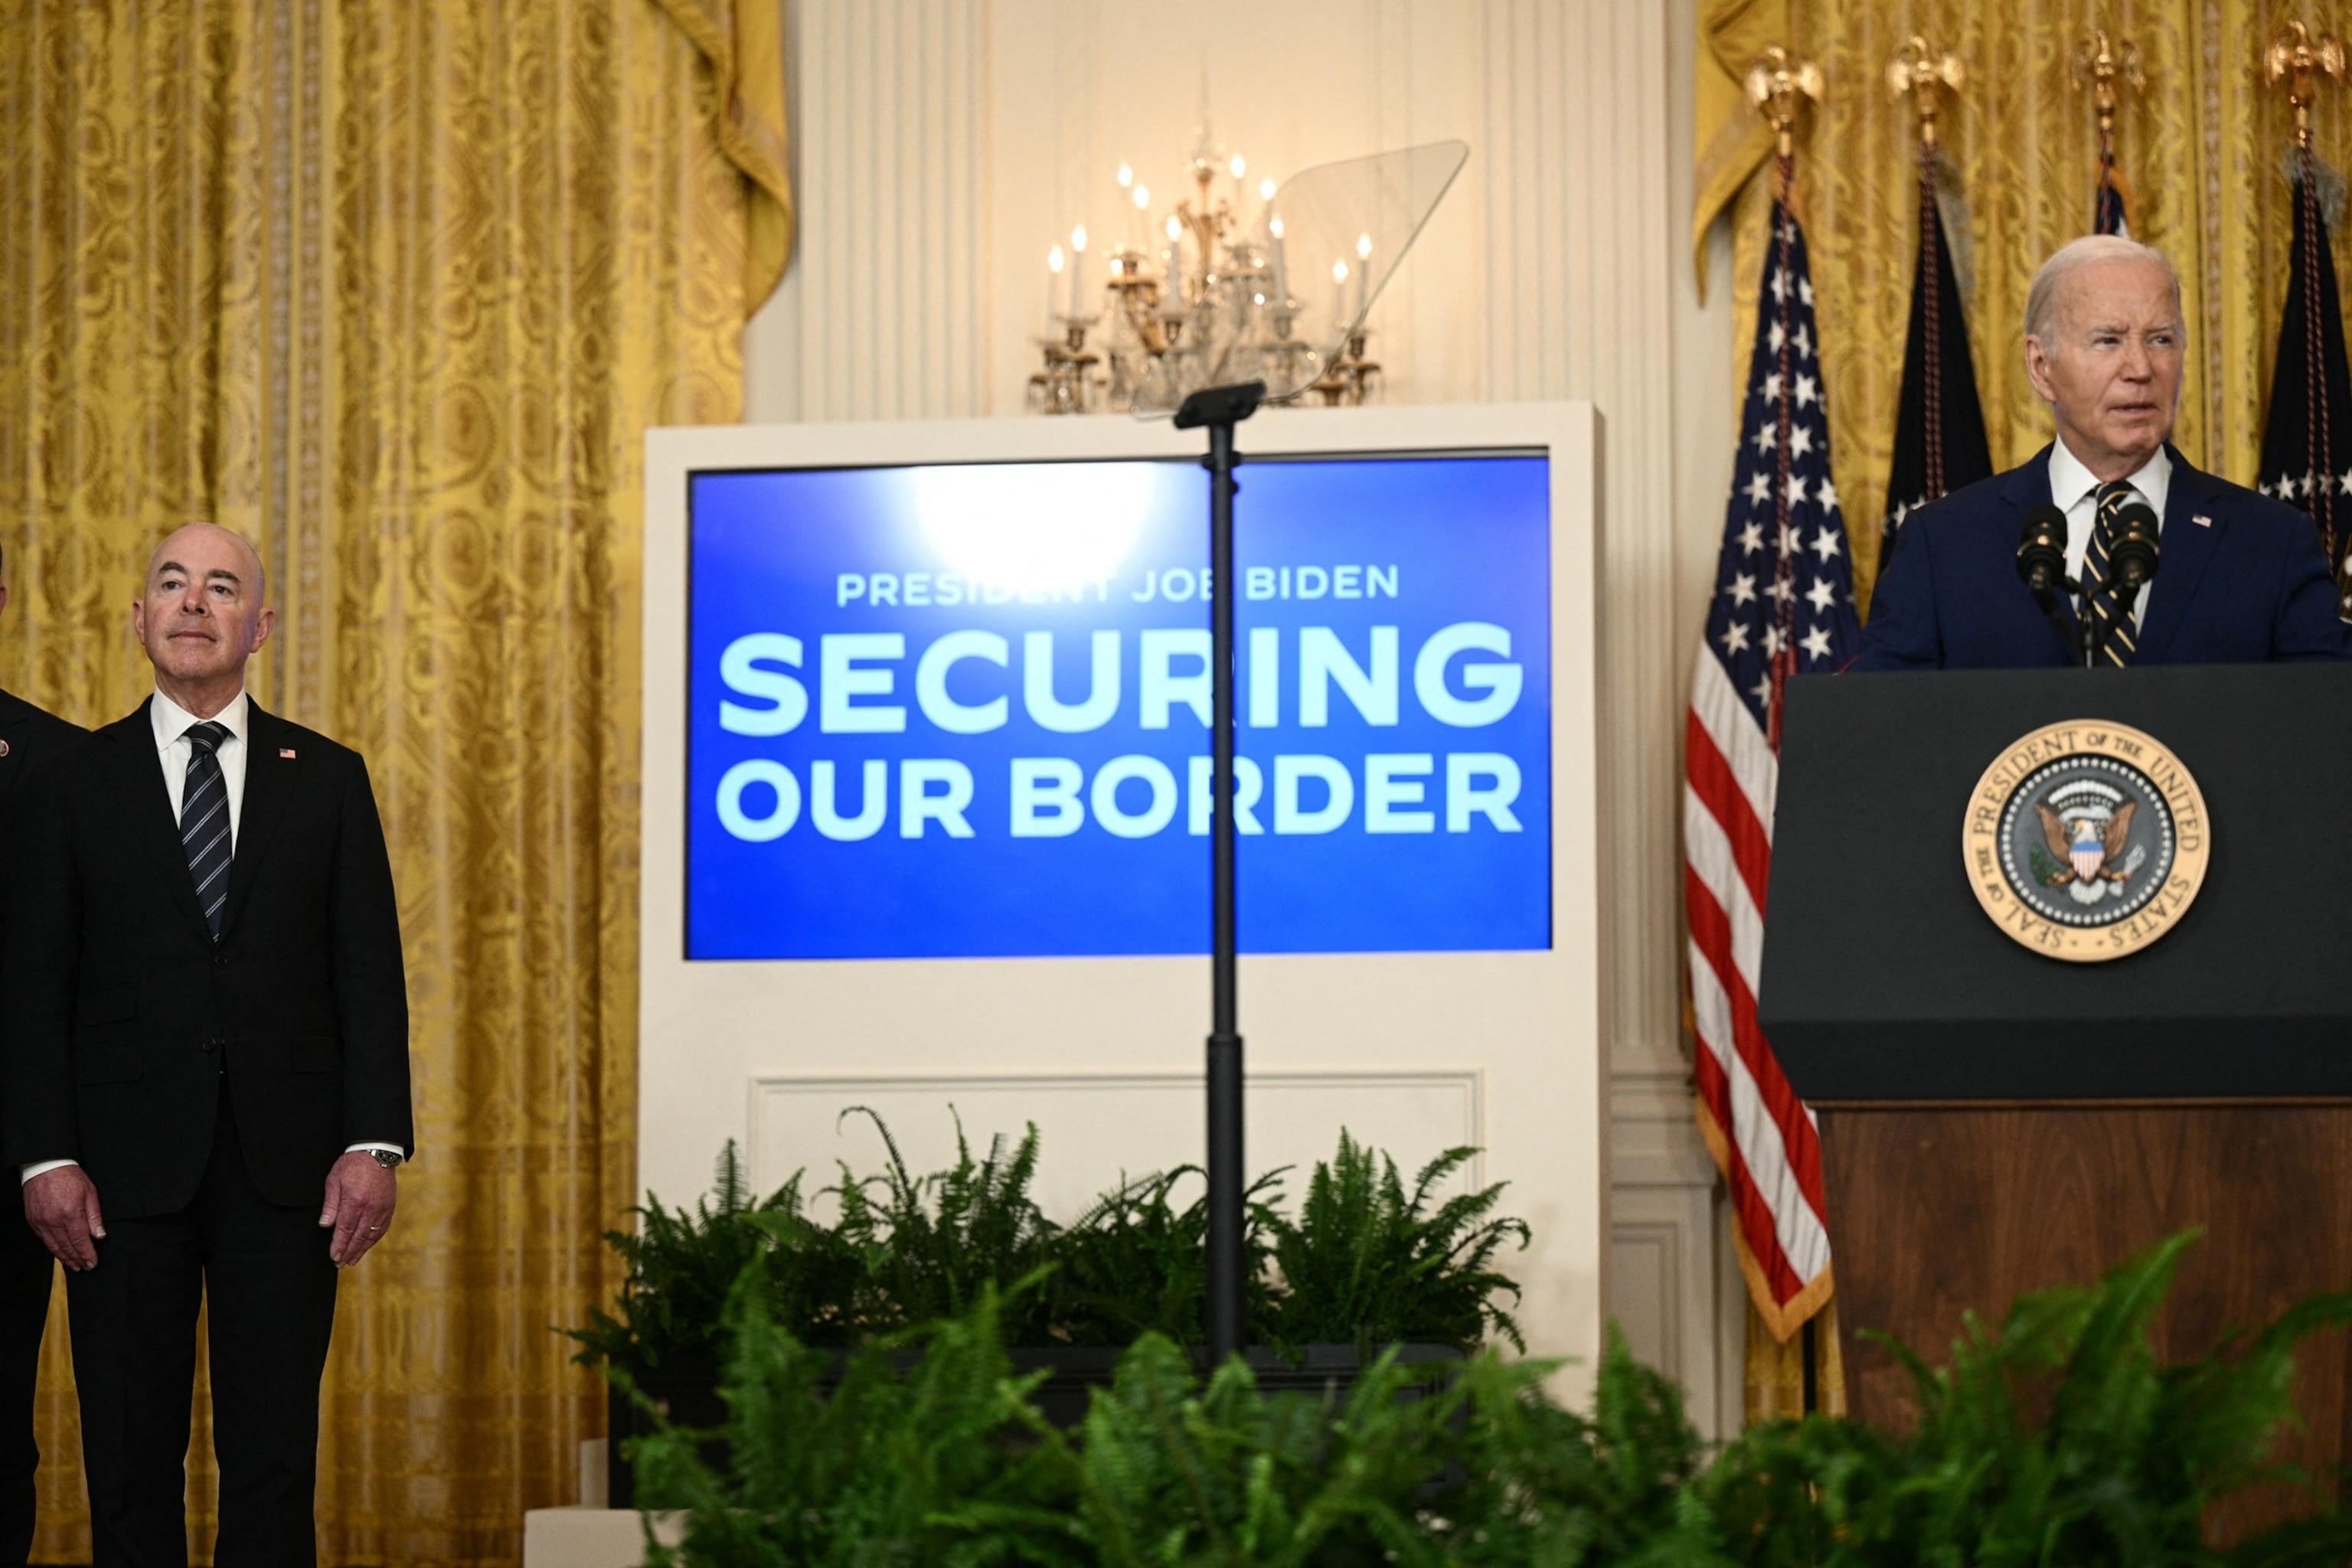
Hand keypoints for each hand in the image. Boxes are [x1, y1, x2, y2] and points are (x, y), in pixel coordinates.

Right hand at [24, 1167, 104, 1270]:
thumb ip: (95, 1216)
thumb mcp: (90, 1192)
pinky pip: (43, 1240)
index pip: (80, 1241)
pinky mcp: (33, 1221)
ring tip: (74, 1265)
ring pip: (53, 1247)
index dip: (87, 1254)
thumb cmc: (69, 1176)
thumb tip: (100, 1236)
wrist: (45, 1166)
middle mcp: (54, 1221)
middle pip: (66, 1247)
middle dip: (77, 1260)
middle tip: (85, 1268)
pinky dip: (52, 1249)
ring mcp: (41, 1222)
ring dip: (64, 1258)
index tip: (93, 1263)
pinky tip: (60, 1253)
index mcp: (71, 1213)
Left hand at [320, 1152, 397, 1267]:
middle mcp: (371, 1208)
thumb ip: (330, 1204)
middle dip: (348, 1252)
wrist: (377, 1152)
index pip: (345, 1230)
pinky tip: (367, 1246)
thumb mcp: (334, 1180)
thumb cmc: (352, 1165)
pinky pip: (382, 1228)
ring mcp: (382, 1208)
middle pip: (358, 1237)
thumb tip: (325, 1225)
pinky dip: (374, 1240)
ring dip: (361, 1250)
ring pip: (372, 1235)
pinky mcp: (390, 1207)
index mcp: (354, 1201)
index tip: (333, 1257)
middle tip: (340, 1264)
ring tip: (352, 1261)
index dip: (339, 1246)